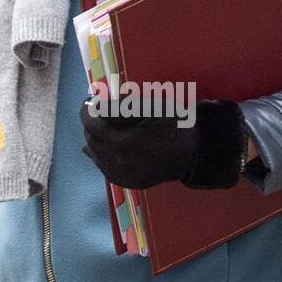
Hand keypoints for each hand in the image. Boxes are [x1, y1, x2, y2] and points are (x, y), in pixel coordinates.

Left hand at [79, 94, 247, 189]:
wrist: (194, 152)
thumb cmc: (174, 124)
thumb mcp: (148, 107)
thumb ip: (118, 107)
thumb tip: (96, 106)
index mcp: (120, 141)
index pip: (90, 122)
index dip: (87, 108)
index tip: (91, 99)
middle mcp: (116, 162)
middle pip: (90, 138)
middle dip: (91, 123)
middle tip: (97, 110)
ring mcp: (120, 175)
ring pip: (94, 154)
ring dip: (95, 138)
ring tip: (103, 126)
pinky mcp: (126, 182)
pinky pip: (103, 167)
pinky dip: (101, 154)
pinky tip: (107, 146)